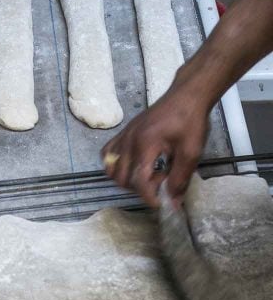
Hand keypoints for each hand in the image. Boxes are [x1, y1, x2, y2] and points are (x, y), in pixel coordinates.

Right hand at [101, 80, 209, 207]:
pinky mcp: (124, 132)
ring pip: (111, 168)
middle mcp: (128, 141)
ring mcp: (124, 135)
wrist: (186, 96)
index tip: (161, 203)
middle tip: (161, 181)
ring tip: (148, 173)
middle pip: (121, 178)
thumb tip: (172, 203)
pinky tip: (134, 164)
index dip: (149, 197)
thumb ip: (180, 179)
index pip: (138, 181)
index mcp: (145, 145)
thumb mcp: (191, 152)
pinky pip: (108, 153)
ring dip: (126, 178)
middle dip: (140, 188)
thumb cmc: (191, 121)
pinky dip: (116, 164)